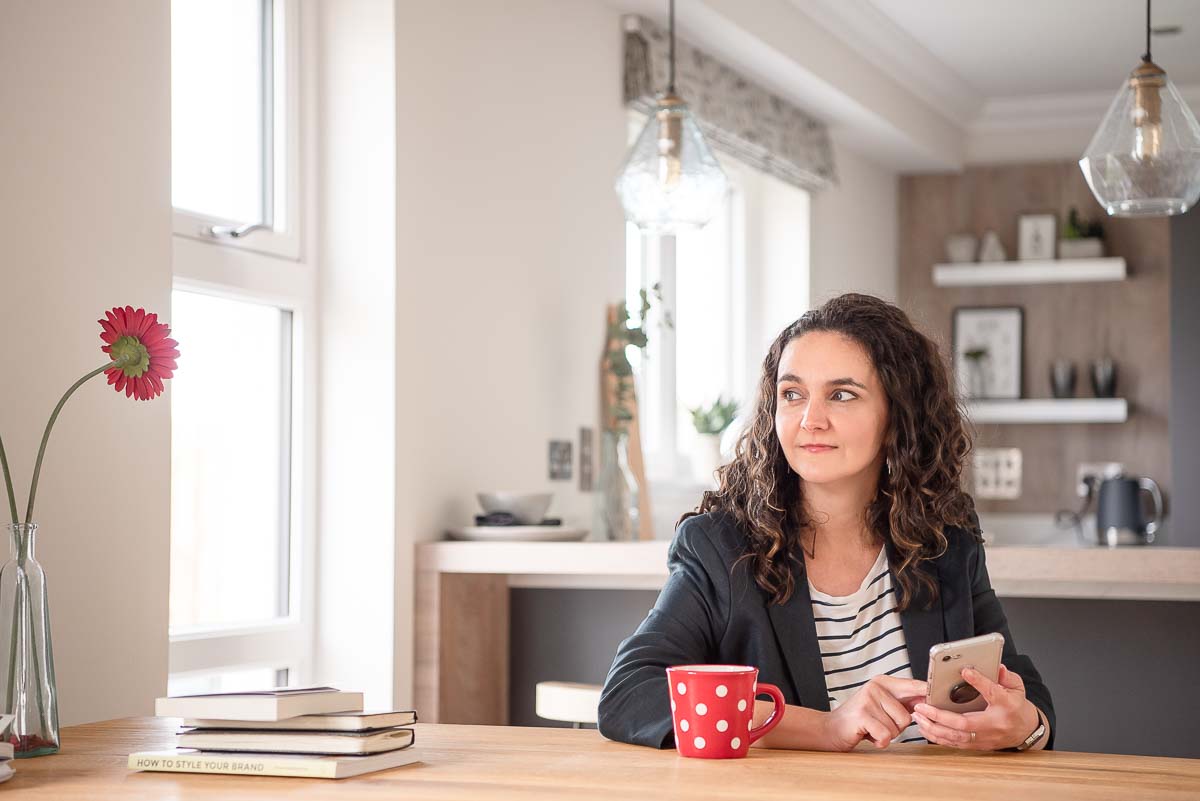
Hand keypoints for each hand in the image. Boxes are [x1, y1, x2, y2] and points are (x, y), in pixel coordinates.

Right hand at [821, 675, 926, 750]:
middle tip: (879, 724)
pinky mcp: (862, 714)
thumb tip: (930, 701)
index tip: (939, 699)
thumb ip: (904, 702)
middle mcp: (876, 687)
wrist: (831, 729)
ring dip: (886, 735)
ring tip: (871, 728)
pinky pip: (885, 736)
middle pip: (907, 716)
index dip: (928, 695)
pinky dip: (879, 741)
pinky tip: (868, 735)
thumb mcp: (882, 706)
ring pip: (897, 728)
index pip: (914, 686)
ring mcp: (868, 699)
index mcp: (883, 682)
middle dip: (896, 728)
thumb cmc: (860, 719)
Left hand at [912, 663, 1040, 749]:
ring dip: (934, 728)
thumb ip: (1005, 676)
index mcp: (1006, 706)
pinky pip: (954, 744)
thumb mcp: (1016, 687)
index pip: (992, 693)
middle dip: (940, 716)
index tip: (965, 671)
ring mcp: (984, 738)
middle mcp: (993, 724)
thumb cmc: (1017, 707)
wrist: (1026, 731)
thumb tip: (996, 666)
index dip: (979, 681)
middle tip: (921, 706)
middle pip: (964, 723)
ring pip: (956, 737)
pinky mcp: (977, 745)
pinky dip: (937, 737)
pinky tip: (924, 728)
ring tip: (918, 717)